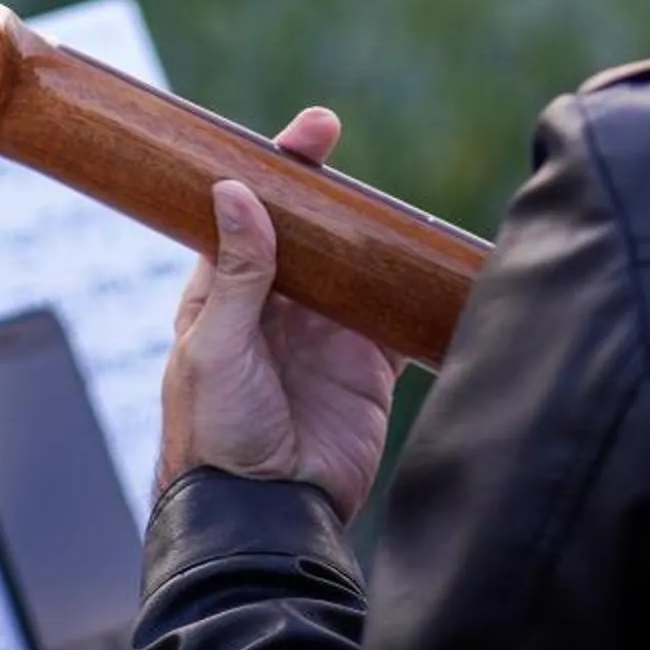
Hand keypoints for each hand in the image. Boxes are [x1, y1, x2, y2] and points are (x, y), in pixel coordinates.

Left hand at [155, 106, 400, 526]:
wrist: (259, 519)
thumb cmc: (214, 435)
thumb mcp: (216, 348)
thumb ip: (236, 274)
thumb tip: (234, 189)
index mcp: (228, 292)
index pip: (252, 211)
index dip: (276, 167)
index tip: (308, 130)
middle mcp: (279, 305)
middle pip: (308, 228)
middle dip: (326, 185)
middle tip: (331, 132)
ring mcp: (327, 334)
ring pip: (356, 266)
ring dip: (374, 235)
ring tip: (393, 194)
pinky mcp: (368, 370)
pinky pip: (398, 322)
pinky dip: (416, 297)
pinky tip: (436, 268)